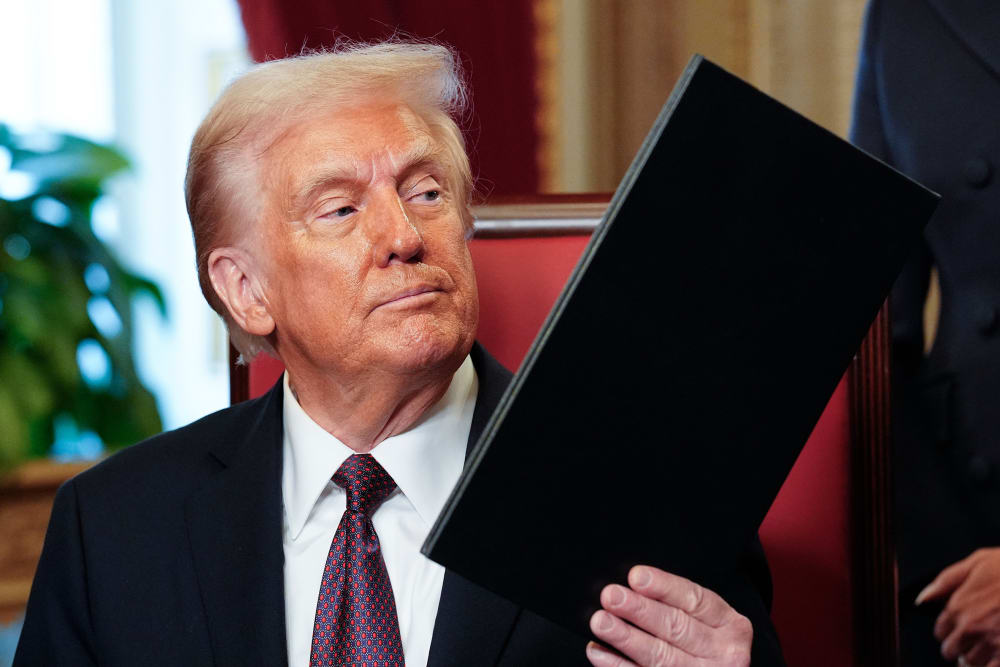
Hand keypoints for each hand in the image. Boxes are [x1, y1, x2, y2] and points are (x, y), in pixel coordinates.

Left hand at [586, 565, 751, 666]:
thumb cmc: (704, 644)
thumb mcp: (707, 623)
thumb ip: (677, 605)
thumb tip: (632, 586)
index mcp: (730, 626)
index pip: (695, 600)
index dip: (664, 587)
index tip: (636, 576)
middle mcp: (723, 653)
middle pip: (677, 628)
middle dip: (640, 610)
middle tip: (611, 596)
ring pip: (661, 656)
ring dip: (626, 638)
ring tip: (601, 622)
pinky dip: (618, 665)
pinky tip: (599, 652)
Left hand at [917, 547, 999, 665]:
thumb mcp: (977, 563)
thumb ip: (946, 581)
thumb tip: (923, 598)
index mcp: (959, 606)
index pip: (940, 631)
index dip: (949, 630)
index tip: (959, 628)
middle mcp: (971, 627)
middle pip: (952, 651)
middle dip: (960, 646)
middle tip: (973, 640)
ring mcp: (991, 643)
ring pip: (971, 663)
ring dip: (977, 657)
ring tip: (988, 646)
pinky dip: (989, 665)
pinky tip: (994, 657)